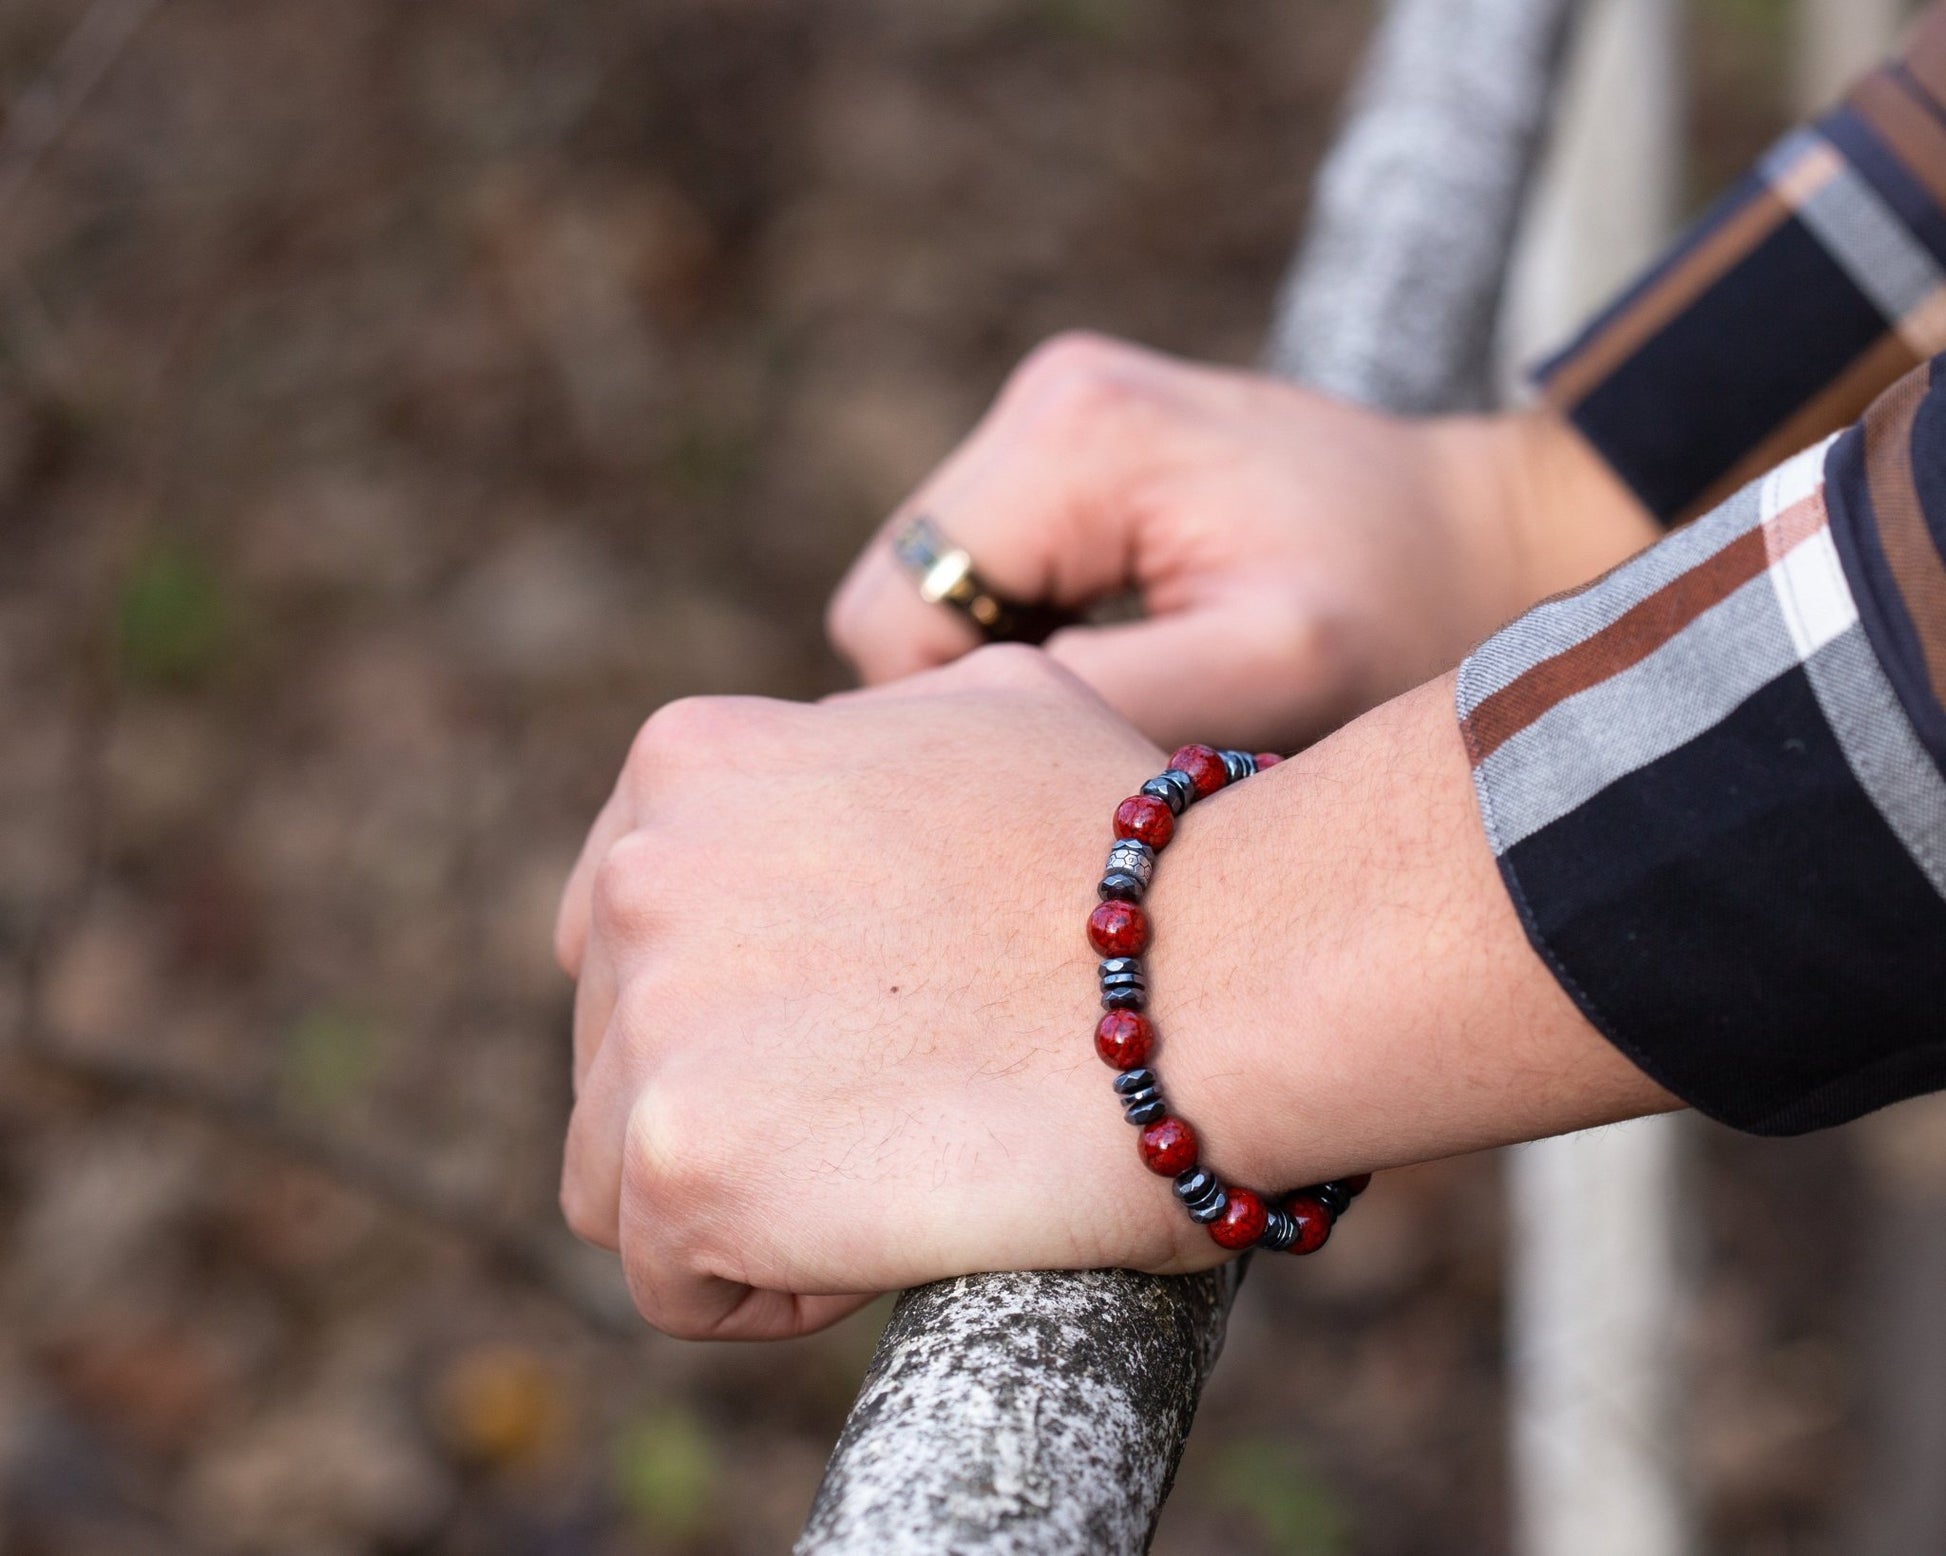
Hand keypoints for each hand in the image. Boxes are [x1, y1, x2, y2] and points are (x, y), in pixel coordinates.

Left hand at [552, 647, 1674, 1339]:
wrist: (1215, 972)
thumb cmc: (1142, 855)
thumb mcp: (988, 710)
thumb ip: (877, 735)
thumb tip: (867, 756)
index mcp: (694, 763)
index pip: (626, 923)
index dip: (734, 1000)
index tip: (840, 1037)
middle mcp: (641, 873)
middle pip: (612, 1045)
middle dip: (730, 1095)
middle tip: (884, 1113)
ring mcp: (650, 1016)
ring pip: (615, 1170)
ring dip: (734, 1198)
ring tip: (883, 1183)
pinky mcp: (681, 1157)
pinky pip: (670, 1281)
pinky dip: (765, 1290)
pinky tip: (881, 1241)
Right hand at [827, 332, 1655, 751]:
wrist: (1483, 541)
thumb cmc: (1399, 613)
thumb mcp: (1262, 678)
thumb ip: (1090, 697)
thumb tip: (937, 745)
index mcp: (1072, 433)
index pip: (889, 619)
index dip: (958, 716)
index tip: (1079, 747)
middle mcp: (1045, 397)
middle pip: (894, 601)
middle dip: (980, 687)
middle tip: (1116, 721)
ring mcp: (1056, 409)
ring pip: (930, 595)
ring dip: (1011, 664)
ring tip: (1144, 682)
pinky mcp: (1076, 442)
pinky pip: (984, 574)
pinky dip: (1037, 635)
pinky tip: (1139, 650)